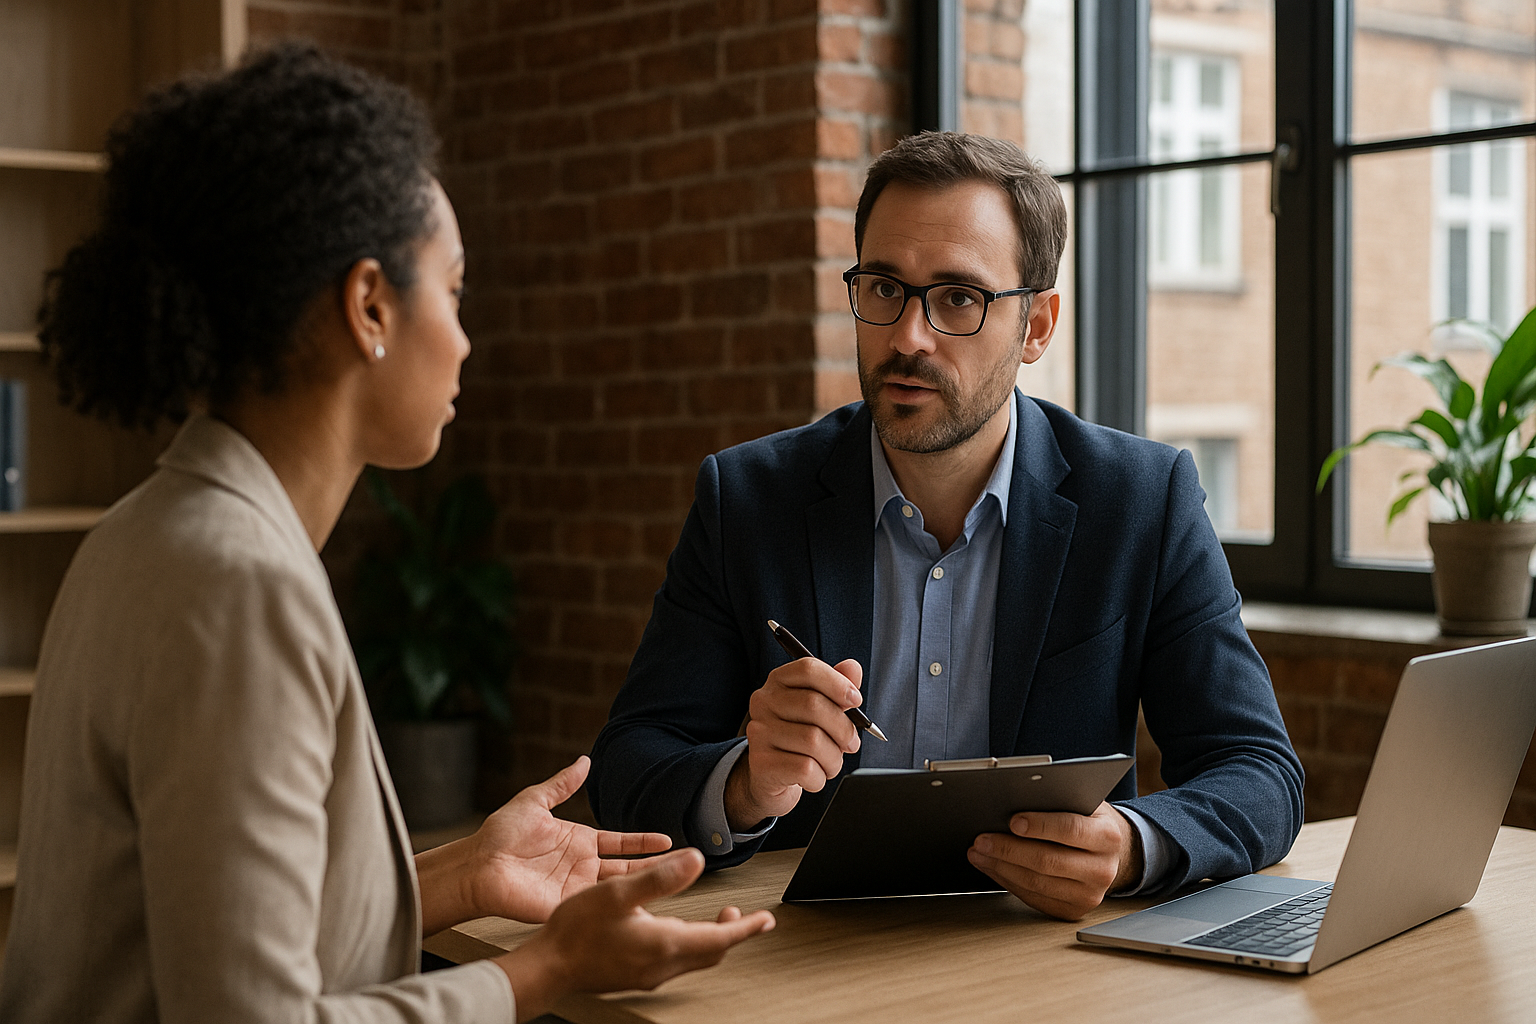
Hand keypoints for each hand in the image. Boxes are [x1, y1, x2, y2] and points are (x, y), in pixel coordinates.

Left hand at [417, 756, 671, 933]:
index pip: (621, 842)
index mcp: (578, 841)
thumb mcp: (534, 801)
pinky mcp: (567, 907)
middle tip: (688, 864)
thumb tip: (584, 761)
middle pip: (629, 867)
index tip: (669, 840)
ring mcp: (577, 888)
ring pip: (620, 888)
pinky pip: (600, 908)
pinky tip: (644, 911)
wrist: (477, 866)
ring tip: (675, 886)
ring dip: (646, 887)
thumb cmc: (500, 834)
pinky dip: (621, 910)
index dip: (644, 842)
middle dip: (657, 866)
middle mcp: (582, 866)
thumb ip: (562, 783)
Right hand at [498, 847, 774, 1021]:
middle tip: (745, 917)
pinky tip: (677, 932)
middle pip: (712, 952)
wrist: (548, 968)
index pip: (721, 938)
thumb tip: (697, 860)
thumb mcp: (618, 892)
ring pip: (694, 959)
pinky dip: (689, 945)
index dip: (747, 927)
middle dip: (733, 933)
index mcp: (665, 943)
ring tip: (718, 920)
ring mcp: (648, 974)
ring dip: (711, 939)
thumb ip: (660, 878)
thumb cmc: (576, 930)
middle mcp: (662, 965)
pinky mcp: (635, 976)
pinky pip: (675, 962)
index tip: (766, 920)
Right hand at [723, 656, 863, 830]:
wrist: (774, 777)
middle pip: (814, 705)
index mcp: (779, 681)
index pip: (808, 669)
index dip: (838, 683)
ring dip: (834, 758)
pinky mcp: (760, 762)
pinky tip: (815, 775)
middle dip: (843, 729)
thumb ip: (838, 687)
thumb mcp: (823, 710)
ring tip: (831, 763)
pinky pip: (805, 768)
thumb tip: (853, 668)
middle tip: (852, 742)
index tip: (855, 700)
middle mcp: (763, 702)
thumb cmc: (801, 738)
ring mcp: (759, 732)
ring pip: (813, 741)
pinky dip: (821, 777)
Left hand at [966, 802, 1142, 920]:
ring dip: (1001, 868)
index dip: (1039, 825)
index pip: (1070, 829)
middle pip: (1048, 861)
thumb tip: (1014, 798)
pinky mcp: (1073, 910)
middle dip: (1008, 850)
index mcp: (1108, 836)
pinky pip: (1034, 898)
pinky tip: (993, 868)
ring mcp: (1089, 895)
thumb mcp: (1082, 802)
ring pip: (1037, 883)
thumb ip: (1057, 799)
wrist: (1110, 853)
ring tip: (979, 853)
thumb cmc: (1088, 822)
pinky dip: (1008, 882)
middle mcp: (1103, 870)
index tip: (1012, 821)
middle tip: (982, 840)